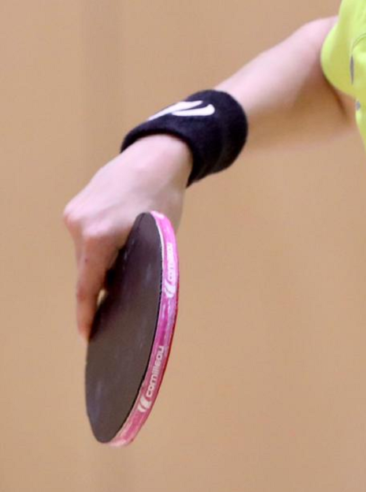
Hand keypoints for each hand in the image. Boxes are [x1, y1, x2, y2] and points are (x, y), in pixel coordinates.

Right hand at [63, 136, 190, 340]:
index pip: (88, 285)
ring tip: (126, 257)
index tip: (87, 334)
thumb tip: (125, 291)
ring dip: (102, 263)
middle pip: (87, 270)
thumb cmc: (164, 198)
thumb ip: (139, 264)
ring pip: (86, 254)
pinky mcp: (74, 208)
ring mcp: (74, 215)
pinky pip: (85, 238)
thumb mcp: (159, 237)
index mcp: (101, 236)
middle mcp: (81, 226)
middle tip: (117, 299)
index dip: (87, 313)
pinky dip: (99, 246)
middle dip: (101, 286)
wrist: (154, 158)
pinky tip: (119, 238)